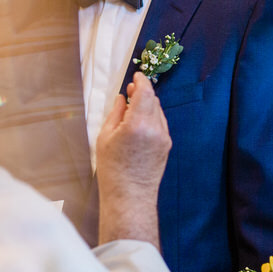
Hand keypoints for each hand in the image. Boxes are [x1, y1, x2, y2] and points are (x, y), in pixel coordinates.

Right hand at [95, 72, 171, 246]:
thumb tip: (123, 97)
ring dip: (148, 104)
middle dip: (143, 91)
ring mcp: (164, 137)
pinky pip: (160, 123)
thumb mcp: (105, 137)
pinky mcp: (167, 145)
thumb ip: (116, 113)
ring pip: (158, 111)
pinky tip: (140, 121)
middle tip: (131, 89)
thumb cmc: (112, 169)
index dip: (141, 81)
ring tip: (133, 105)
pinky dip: (152, 116)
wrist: (130, 197)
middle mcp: (155, 128)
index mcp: (138, 124)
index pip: (145, 92)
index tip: (136, 75)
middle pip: (153, 100)